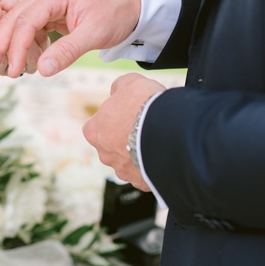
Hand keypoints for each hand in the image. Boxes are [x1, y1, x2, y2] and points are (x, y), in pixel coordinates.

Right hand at [0, 0, 141, 78]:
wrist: (131, 2)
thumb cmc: (115, 13)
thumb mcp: (95, 34)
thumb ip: (67, 51)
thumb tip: (43, 71)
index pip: (24, 21)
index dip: (15, 47)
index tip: (13, 71)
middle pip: (11, 20)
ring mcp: (43, 1)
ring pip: (15, 24)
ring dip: (9, 47)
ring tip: (7, 71)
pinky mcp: (47, 11)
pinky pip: (27, 27)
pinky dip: (25, 45)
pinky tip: (31, 62)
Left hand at [82, 73, 165, 190]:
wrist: (170, 133)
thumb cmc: (145, 107)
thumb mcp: (129, 82)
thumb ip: (119, 87)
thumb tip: (117, 89)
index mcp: (94, 131)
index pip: (96, 125)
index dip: (112, 118)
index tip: (126, 113)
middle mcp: (105, 155)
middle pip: (112, 146)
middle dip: (126, 138)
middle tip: (144, 127)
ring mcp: (123, 171)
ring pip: (130, 161)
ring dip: (140, 153)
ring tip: (157, 140)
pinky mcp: (142, 183)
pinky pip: (146, 174)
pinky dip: (153, 166)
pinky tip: (164, 154)